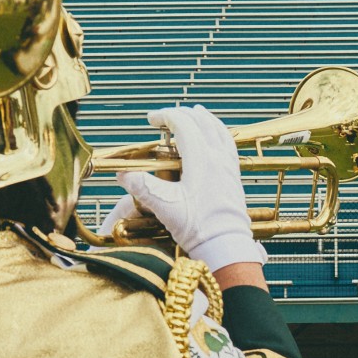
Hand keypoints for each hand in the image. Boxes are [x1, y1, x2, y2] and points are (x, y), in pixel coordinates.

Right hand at [106, 104, 264, 270]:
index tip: (151, 119)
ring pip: (219, 130)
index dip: (165, 116)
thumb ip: (142, 187)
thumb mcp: (164, 206)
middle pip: (201, 122)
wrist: (225, 244)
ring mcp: (228, 166)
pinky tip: (216, 136)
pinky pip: (228, 144)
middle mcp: (217, 157)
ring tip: (194, 113)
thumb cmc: (196, 226)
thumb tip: (123, 174)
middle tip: (165, 117)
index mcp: (201, 158)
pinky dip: (219, 133)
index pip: (183, 124)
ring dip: (204, 119)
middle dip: (182, 114)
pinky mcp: (234, 176)